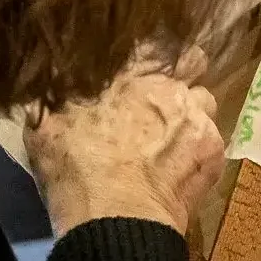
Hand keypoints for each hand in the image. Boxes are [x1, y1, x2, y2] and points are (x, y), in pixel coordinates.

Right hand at [26, 48, 224, 236]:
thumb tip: (56, 81)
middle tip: (162, 104)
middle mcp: (173, 87)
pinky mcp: (215, 155)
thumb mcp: (46, 120)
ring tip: (171, 142)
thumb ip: (58, 93)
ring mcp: (199, 120)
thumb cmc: (76, 164)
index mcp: (134, 71)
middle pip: (194, 67)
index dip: (158, 55)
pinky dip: (198, 154)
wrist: (115, 216)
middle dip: (182, 81)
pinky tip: (178, 172)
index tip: (149, 71)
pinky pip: (212, 144)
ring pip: (206, 105)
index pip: (161, 44)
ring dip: (191, 117)